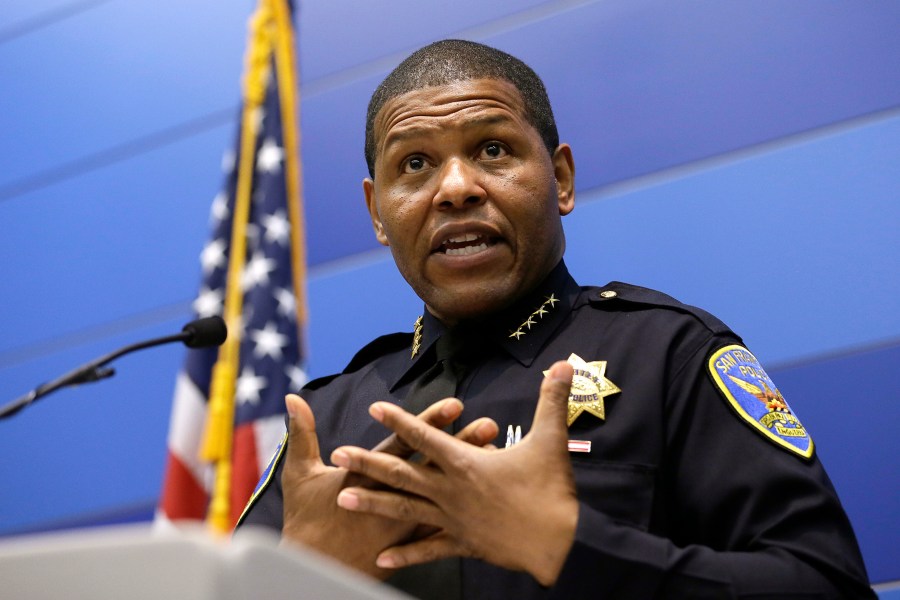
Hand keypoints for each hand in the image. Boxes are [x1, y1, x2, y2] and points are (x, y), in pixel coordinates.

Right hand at [280, 393, 496, 578]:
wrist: (311, 569)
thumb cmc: (305, 519)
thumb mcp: (299, 473)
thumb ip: (302, 433)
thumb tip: (292, 398)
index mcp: (368, 474)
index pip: (405, 442)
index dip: (429, 422)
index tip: (455, 405)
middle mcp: (392, 496)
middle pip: (433, 466)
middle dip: (462, 445)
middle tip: (490, 426)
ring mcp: (403, 521)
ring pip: (444, 495)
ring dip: (469, 476)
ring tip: (496, 458)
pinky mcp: (408, 543)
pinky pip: (442, 529)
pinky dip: (464, 514)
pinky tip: (487, 503)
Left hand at [331, 361, 578, 585]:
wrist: (561, 546)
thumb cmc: (553, 492)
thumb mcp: (552, 441)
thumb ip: (551, 400)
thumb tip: (565, 362)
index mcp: (466, 464)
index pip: (426, 436)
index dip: (399, 420)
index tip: (374, 408)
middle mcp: (451, 491)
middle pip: (401, 474)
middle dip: (367, 462)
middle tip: (337, 454)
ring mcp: (453, 520)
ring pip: (404, 510)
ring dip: (372, 503)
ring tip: (341, 498)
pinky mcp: (462, 545)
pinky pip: (427, 549)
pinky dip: (405, 554)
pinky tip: (381, 559)